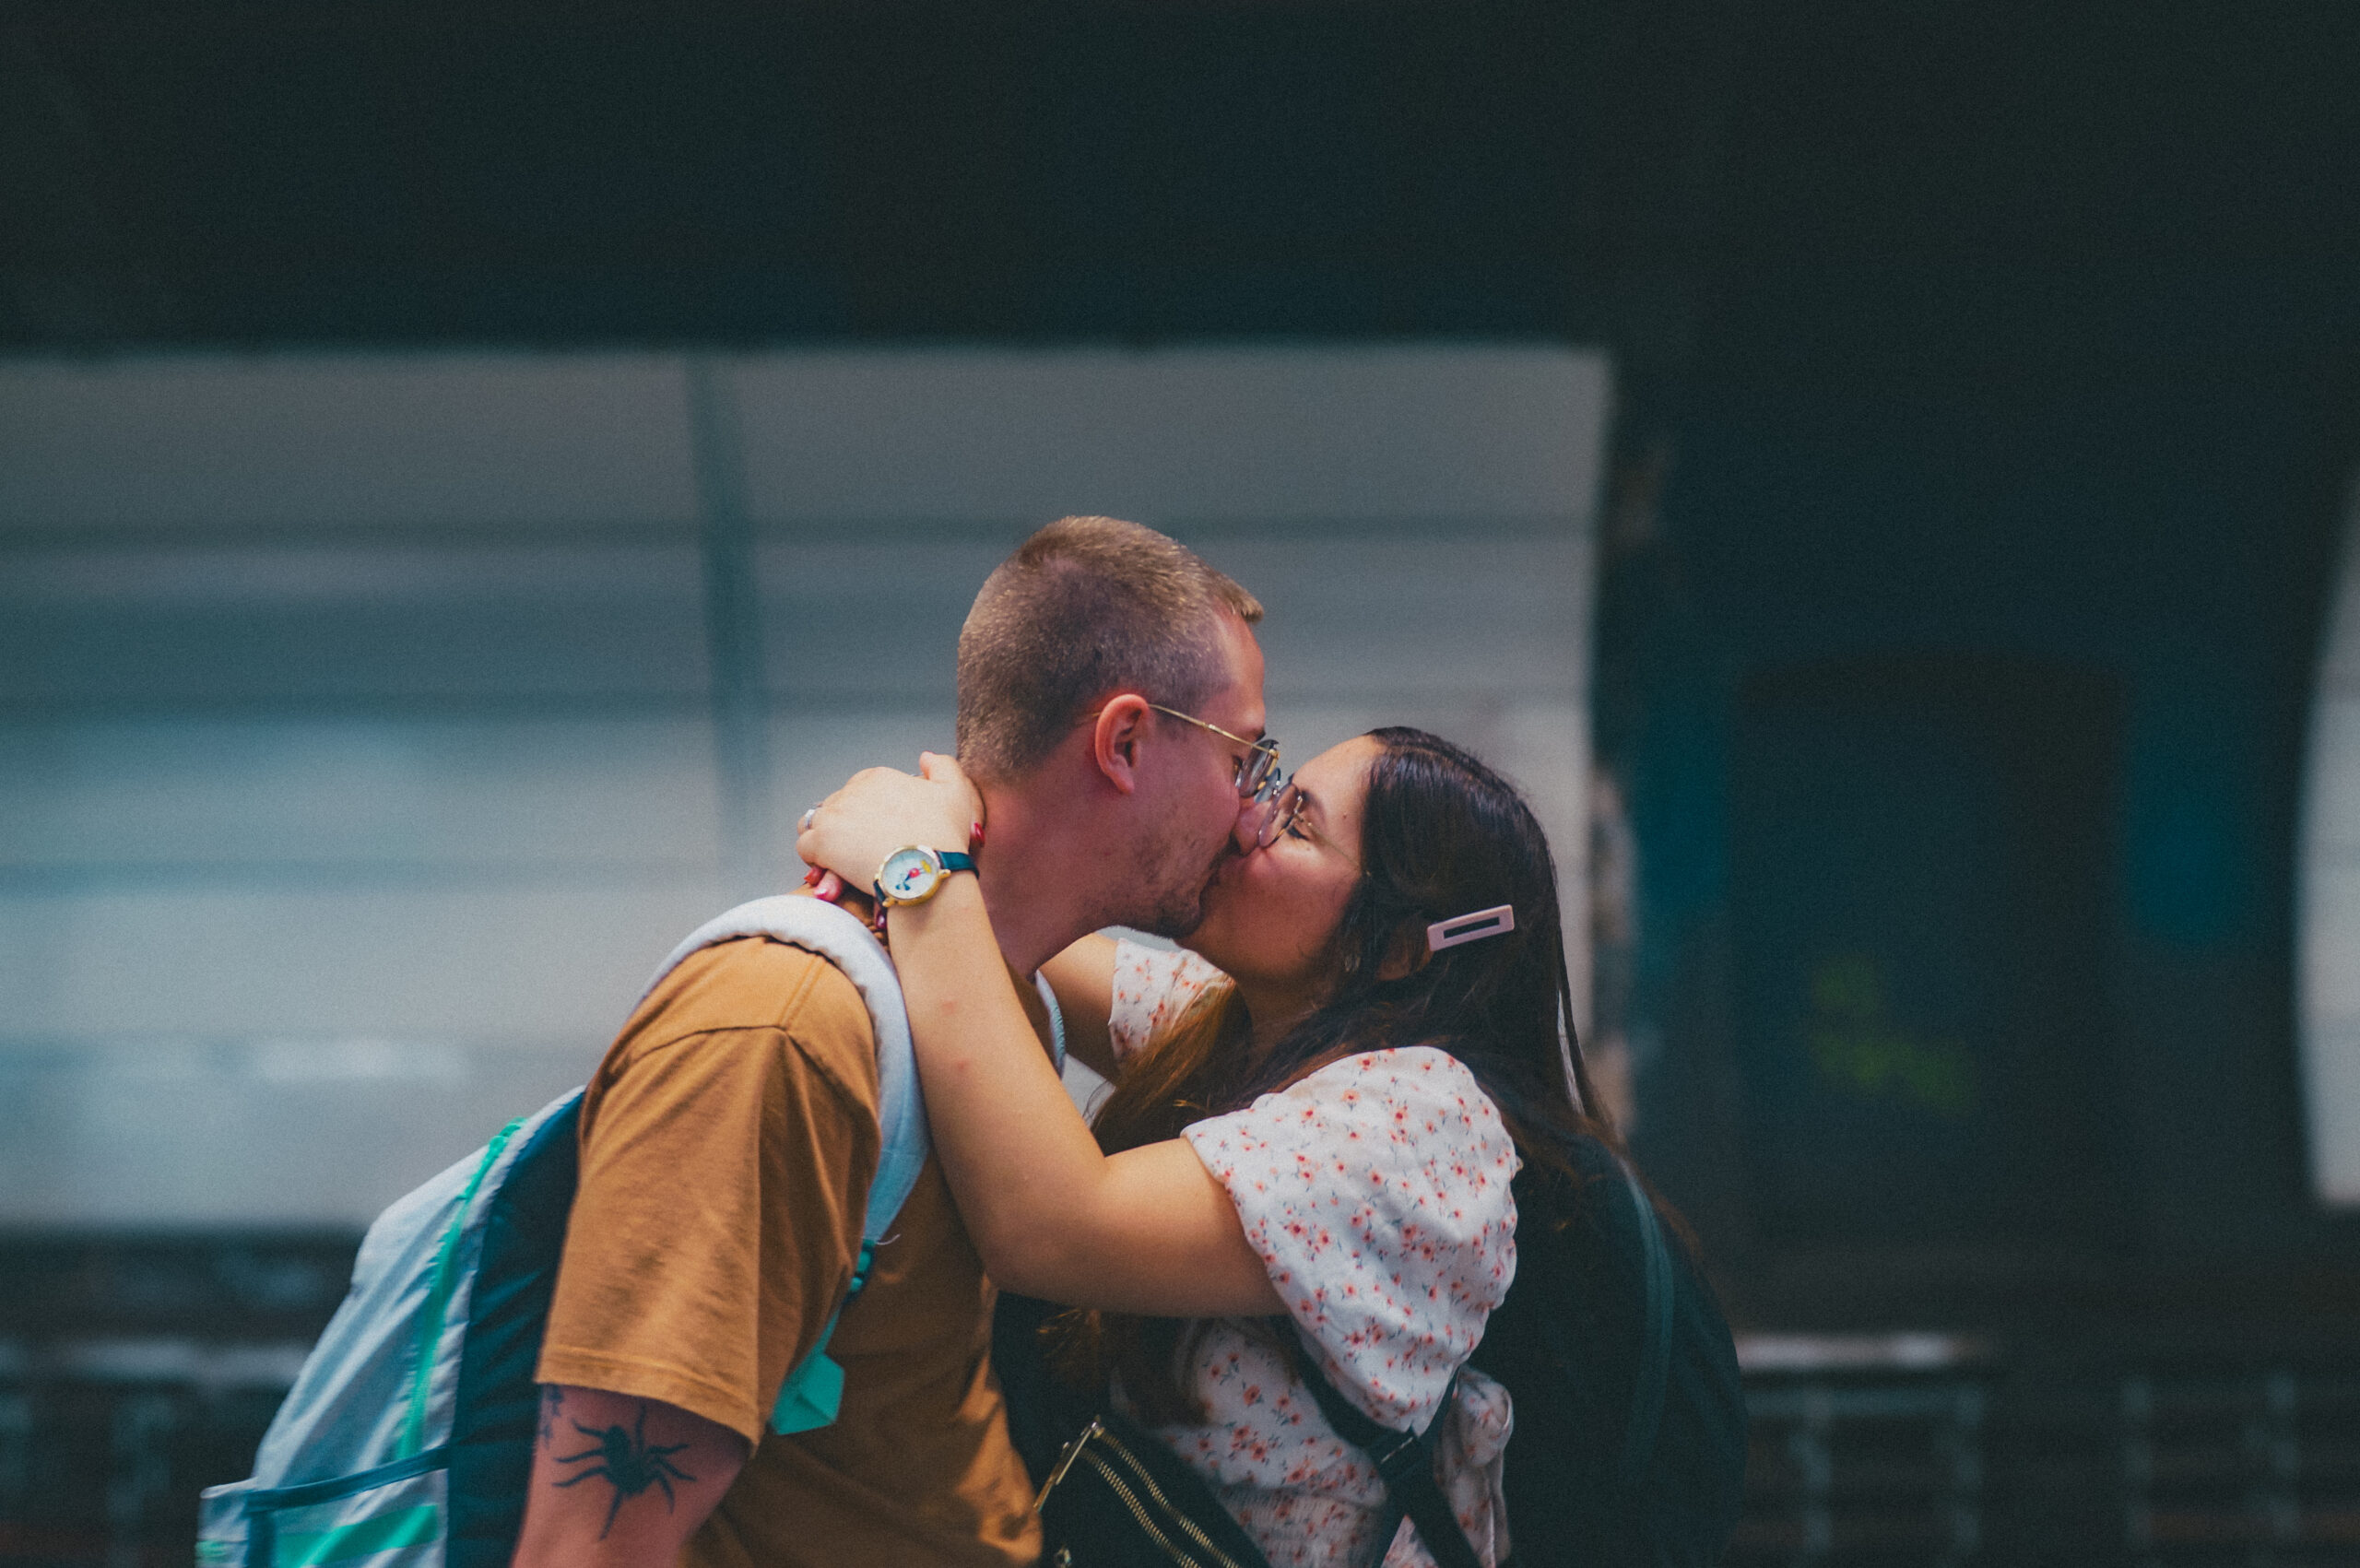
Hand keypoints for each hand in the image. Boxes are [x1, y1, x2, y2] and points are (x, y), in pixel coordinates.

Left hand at [795, 752, 981, 890]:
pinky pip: (806, 847)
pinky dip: (816, 858)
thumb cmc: (942, 837)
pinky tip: (833, 869)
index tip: (878, 831)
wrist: (928, 872)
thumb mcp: (955, 793)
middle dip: (846, 827)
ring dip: (826, 840)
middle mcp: (852, 791)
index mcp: (879, 778)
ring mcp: (834, 816)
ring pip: (816, 823)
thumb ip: (942, 767)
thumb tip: (925, 757)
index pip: (860, 789)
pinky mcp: (822, 842)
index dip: (866, 812)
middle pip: (838, 806)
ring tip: (843, 858)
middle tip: (863, 850)